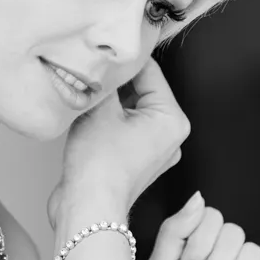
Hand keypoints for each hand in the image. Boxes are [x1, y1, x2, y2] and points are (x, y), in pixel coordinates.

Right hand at [49, 58, 188, 225]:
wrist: (87, 209)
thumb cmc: (98, 164)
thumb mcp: (101, 106)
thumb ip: (106, 77)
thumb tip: (105, 60)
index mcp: (172, 119)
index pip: (150, 72)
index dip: (123, 60)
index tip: (102, 50)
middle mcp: (170, 135)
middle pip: (141, 90)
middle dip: (115, 82)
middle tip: (91, 74)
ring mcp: (154, 150)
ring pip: (130, 108)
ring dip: (109, 101)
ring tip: (88, 98)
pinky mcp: (136, 160)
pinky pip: (124, 127)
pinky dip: (108, 119)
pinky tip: (88, 117)